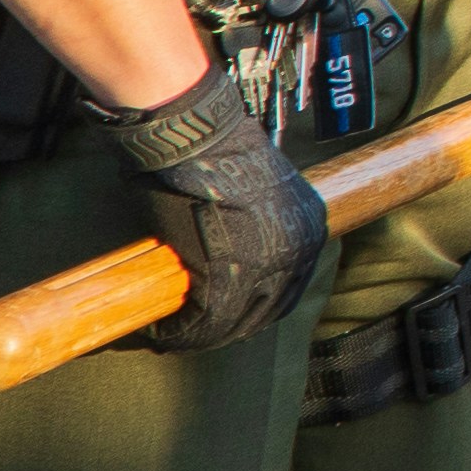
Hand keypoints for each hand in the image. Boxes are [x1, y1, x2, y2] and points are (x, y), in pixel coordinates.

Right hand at [108, 63, 329, 349]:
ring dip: (201, 335)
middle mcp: (299, 250)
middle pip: (266, 311)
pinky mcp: (232, 274)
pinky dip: (181, 332)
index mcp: (309, 227)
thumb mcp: (253, 191)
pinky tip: (161, 332)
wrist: (194, 135)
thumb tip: (231, 253)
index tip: (224, 316)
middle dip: (228, 327)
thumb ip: (254, 226)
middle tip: (194, 331)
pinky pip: (208, 320)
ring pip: (236, 322)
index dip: (253, 307)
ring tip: (172, 334)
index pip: (288, 287)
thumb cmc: (212, 153)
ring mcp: (269, 264)